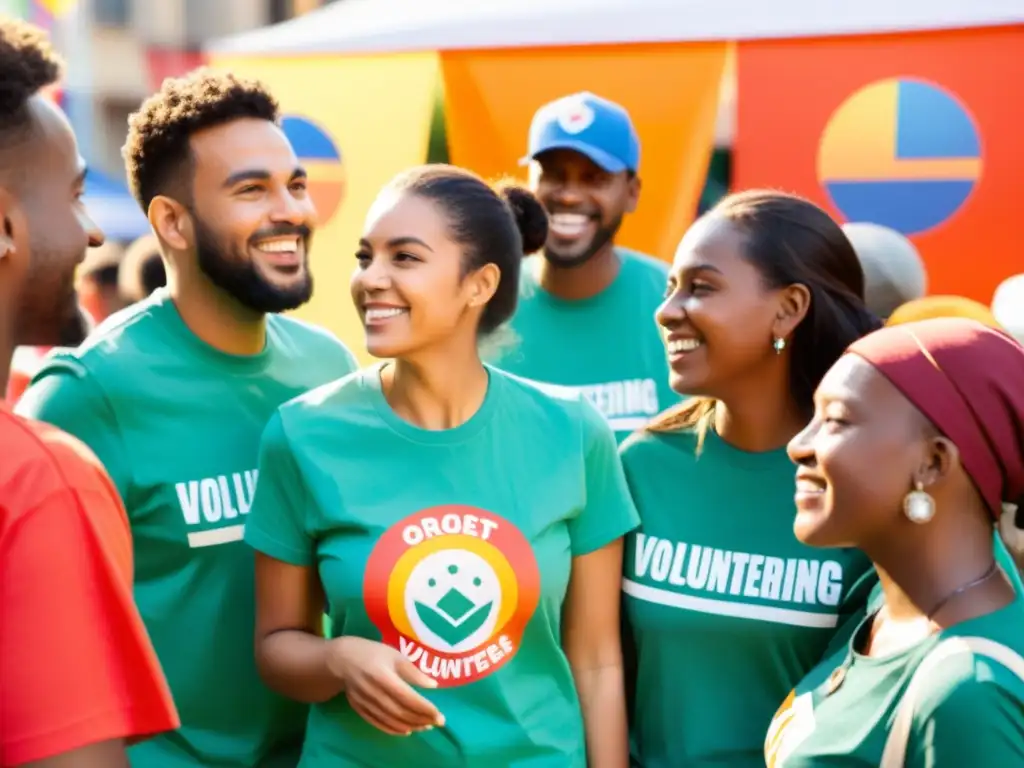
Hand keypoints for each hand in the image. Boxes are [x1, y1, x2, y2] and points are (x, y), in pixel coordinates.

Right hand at [327, 636, 444, 735]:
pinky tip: (406, 730)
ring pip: (391, 720)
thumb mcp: (395, 656)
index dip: (425, 709)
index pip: (408, 698)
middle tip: (436, 723)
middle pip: (400, 712)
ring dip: (410, 726)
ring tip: (425, 727)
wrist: (342, 660)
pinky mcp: (360, 710)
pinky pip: (379, 724)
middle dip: (421, 720)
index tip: (440, 715)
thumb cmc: (373, 653)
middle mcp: (374, 693)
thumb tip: (433, 685)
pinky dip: (394, 729)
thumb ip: (413, 672)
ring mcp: (365, 703)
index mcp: (383, 677)